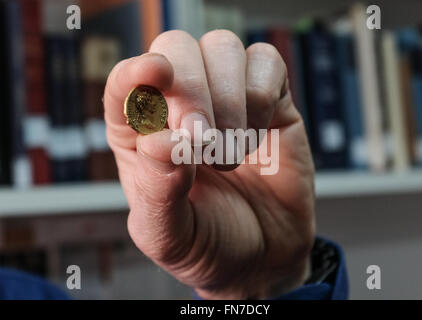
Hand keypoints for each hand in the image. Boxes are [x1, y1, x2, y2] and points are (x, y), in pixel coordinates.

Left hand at [104, 30, 314, 298]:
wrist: (264, 258)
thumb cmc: (208, 244)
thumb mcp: (169, 236)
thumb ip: (158, 193)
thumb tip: (162, 141)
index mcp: (141, 135)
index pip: (124, 83)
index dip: (134, 73)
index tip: (154, 75)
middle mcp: (181, 107)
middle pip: (175, 48)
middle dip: (189, 91)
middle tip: (201, 142)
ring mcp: (226, 98)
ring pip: (221, 47)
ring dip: (228, 101)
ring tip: (230, 156)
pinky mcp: (269, 100)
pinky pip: (266, 62)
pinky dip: (261, 97)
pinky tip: (257, 137)